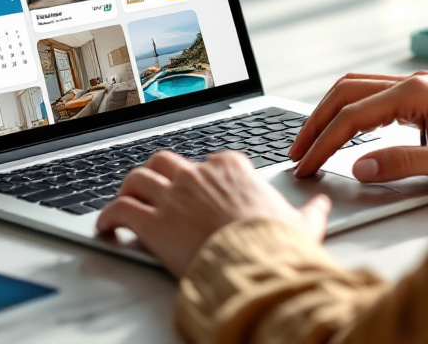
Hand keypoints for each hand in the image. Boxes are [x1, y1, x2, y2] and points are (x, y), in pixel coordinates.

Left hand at [96, 151, 331, 277]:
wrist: (257, 267)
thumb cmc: (278, 246)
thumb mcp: (302, 224)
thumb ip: (310, 210)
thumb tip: (321, 204)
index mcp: (232, 169)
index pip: (209, 160)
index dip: (199, 174)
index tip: (197, 186)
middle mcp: (197, 175)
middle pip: (165, 161)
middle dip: (157, 173)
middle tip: (153, 187)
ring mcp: (172, 196)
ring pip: (137, 178)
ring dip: (128, 189)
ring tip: (124, 201)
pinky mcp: (152, 222)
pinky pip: (119, 210)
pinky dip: (108, 217)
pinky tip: (106, 226)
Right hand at [290, 71, 427, 185]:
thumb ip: (403, 162)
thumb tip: (359, 166)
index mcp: (415, 93)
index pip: (352, 116)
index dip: (323, 142)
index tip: (305, 166)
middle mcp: (411, 83)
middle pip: (344, 93)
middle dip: (315, 123)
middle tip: (296, 153)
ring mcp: (415, 88)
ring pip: (353, 90)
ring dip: (327, 114)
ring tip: (310, 142)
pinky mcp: (419, 98)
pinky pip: (369, 97)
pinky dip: (346, 113)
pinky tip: (341, 132)